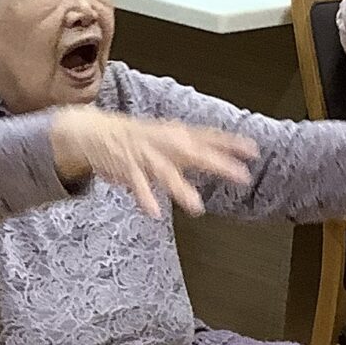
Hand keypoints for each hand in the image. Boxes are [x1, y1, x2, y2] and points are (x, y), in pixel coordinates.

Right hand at [49, 108, 257, 218]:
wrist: (92, 131)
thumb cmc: (133, 138)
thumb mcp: (165, 140)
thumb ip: (190, 150)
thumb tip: (220, 159)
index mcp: (174, 135)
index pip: (208, 136)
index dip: (230, 143)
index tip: (253, 150)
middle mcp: (162, 142)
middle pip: (194, 153)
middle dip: (218, 164)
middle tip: (241, 176)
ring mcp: (144, 154)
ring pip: (165, 171)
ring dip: (181, 189)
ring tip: (196, 207)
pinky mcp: (125, 167)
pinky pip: (137, 183)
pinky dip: (145, 197)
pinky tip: (154, 213)